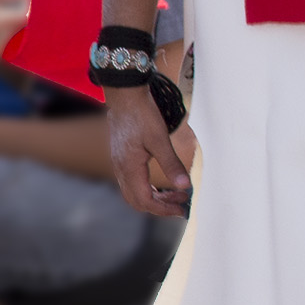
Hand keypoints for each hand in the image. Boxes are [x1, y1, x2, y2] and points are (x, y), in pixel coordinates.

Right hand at [107, 87, 191, 216]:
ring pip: (134, 193)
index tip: (182, 209)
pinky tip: (162, 183)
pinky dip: (148, 189)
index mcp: (129, 168)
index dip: (164, 209)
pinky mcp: (121, 158)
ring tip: (176, 194)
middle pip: (138, 202)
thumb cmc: (142, 114)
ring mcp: (119, 164)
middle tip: (181, 204)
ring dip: (155, 198)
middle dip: (160, 207)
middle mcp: (121, 169)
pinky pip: (133, 183)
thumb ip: (172, 164)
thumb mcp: (160, 139)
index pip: (145, 201)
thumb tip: (185, 186)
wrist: (125, 95)